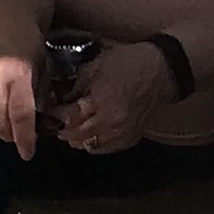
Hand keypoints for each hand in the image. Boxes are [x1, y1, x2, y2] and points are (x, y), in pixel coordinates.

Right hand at [0, 46, 42, 157]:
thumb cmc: (26, 44)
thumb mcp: (41, 67)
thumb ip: (38, 96)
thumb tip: (37, 126)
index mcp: (18, 74)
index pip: (21, 115)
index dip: (24, 138)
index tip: (27, 153)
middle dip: (9, 135)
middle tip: (16, 135)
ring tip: (3, 119)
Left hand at [54, 37, 173, 154]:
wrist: (162, 71)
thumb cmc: (129, 63)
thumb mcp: (96, 65)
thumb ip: (76, 85)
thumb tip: (60, 98)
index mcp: (102, 101)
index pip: (69, 117)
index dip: (56, 113)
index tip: (51, 108)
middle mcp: (111, 122)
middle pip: (75, 135)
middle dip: (62, 127)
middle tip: (56, 120)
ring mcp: (121, 133)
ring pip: (86, 146)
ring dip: (75, 137)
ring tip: (71, 126)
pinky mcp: (129, 139)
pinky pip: (103, 149)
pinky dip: (91, 142)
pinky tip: (88, 131)